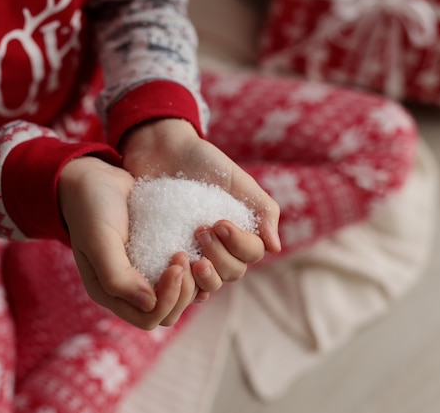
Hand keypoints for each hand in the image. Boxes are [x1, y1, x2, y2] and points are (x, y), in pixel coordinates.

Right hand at [58, 156, 196, 328]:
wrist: (96, 178)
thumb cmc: (92, 207)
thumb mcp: (99, 240)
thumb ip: (117, 276)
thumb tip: (148, 304)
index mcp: (109, 293)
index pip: (148, 318)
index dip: (168, 298)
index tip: (175, 263)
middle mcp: (128, 290)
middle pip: (167, 313)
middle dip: (182, 291)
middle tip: (184, 255)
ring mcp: (145, 275)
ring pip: (179, 298)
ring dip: (191, 282)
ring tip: (190, 251)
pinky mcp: (158, 258)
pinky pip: (183, 277)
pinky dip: (194, 270)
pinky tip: (198, 250)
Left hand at [121, 119, 280, 290]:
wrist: (164, 153)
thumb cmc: (205, 163)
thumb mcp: (238, 181)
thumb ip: (263, 210)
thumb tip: (275, 248)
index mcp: (242, 231)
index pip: (252, 253)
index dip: (238, 244)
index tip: (219, 222)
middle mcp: (223, 249)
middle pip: (233, 271)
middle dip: (219, 255)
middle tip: (200, 230)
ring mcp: (198, 255)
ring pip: (212, 283)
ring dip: (205, 275)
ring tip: (187, 254)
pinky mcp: (173, 259)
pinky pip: (184, 285)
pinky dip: (185, 286)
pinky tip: (176, 275)